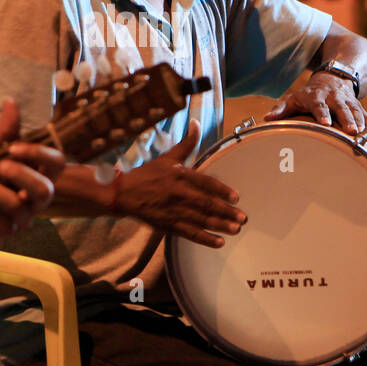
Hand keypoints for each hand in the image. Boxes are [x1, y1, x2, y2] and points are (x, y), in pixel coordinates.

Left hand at [0, 98, 63, 250]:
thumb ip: (5, 133)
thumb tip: (10, 100)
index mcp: (39, 175)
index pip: (57, 163)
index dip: (40, 154)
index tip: (14, 147)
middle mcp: (36, 198)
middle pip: (46, 190)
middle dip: (21, 175)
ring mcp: (23, 218)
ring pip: (18, 207)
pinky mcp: (5, 233)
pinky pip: (2, 224)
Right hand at [112, 120, 245, 247]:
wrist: (123, 194)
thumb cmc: (147, 174)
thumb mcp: (168, 157)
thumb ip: (186, 143)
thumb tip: (197, 122)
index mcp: (180, 175)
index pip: (205, 183)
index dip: (221, 191)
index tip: (236, 197)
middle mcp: (178, 193)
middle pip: (206, 204)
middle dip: (226, 212)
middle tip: (243, 218)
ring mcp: (173, 210)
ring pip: (200, 220)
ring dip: (220, 225)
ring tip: (235, 229)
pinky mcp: (167, 225)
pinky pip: (189, 233)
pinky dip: (204, 238)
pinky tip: (218, 242)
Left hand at [264, 72, 366, 149]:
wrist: (336, 74)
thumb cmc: (310, 93)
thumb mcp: (294, 97)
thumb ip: (281, 108)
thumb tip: (266, 119)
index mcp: (318, 96)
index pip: (319, 104)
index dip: (322, 112)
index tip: (325, 122)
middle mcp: (336, 99)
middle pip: (343, 108)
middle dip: (347, 118)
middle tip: (351, 131)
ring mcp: (351, 104)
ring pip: (359, 114)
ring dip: (364, 126)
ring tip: (365, 138)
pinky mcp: (362, 111)